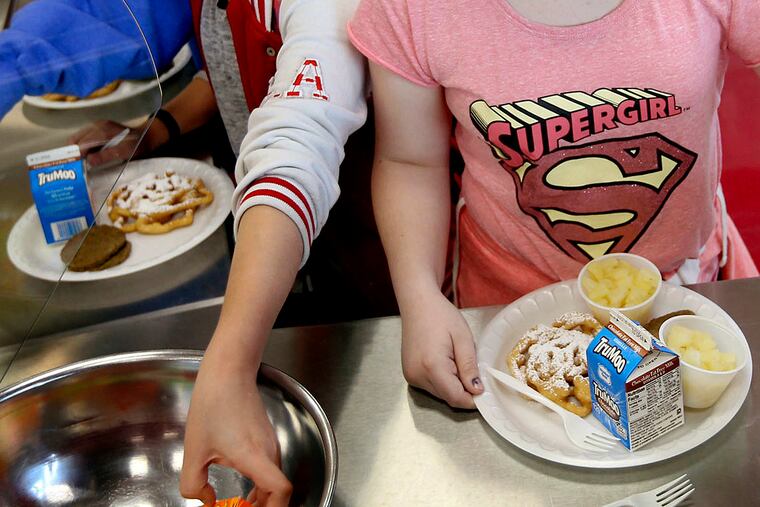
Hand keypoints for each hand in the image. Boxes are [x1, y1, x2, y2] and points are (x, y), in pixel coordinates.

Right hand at [68, 119, 164, 166]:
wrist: (147, 137)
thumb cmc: (138, 145)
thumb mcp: (125, 152)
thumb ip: (107, 155)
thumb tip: (88, 161)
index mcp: (102, 129)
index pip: (81, 143)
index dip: (75, 155)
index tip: (72, 168)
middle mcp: (97, 125)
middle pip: (75, 140)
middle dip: (72, 154)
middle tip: (74, 168)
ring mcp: (96, 126)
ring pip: (77, 140)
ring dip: (76, 152)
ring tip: (78, 165)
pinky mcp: (97, 130)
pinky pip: (83, 140)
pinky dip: (82, 149)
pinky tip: (85, 159)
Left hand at [180, 342, 291, 506]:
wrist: (228, 371)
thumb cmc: (213, 404)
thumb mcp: (193, 451)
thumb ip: (194, 485)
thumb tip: (207, 500)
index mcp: (254, 456)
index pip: (281, 490)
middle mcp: (269, 451)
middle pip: (278, 491)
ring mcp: (270, 443)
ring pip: (274, 479)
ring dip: (261, 497)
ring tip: (241, 503)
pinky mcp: (266, 437)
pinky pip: (270, 468)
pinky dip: (260, 482)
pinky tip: (242, 483)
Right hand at [400, 290, 483, 408]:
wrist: (417, 303)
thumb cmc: (441, 315)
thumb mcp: (463, 338)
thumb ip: (469, 366)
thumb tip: (477, 390)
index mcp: (432, 366)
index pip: (455, 397)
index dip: (472, 399)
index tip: (485, 392)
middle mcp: (417, 375)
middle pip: (447, 397)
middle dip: (463, 390)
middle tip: (472, 369)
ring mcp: (410, 376)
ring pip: (439, 393)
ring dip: (452, 385)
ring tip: (456, 360)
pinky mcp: (409, 374)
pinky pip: (430, 386)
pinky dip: (442, 380)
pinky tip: (445, 362)